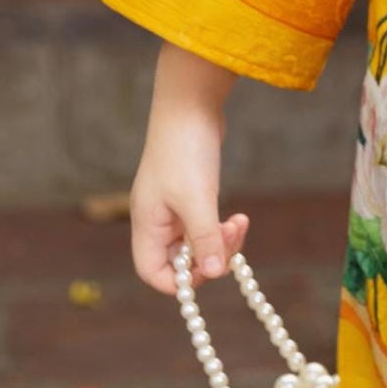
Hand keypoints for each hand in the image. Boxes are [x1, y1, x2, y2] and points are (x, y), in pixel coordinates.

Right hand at [129, 41, 247, 291]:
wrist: (191, 105)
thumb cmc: (185, 150)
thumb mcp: (196, 199)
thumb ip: (204, 239)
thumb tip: (214, 274)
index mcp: (147, 224)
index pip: (153, 272)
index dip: (179, 282)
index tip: (209, 270)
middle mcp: (157, 220)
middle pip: (179, 262)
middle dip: (209, 257)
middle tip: (231, 237)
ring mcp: (174, 208)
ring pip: (198, 245)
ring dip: (222, 242)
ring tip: (239, 223)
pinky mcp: (192, 196)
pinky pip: (207, 226)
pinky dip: (223, 227)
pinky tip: (239, 217)